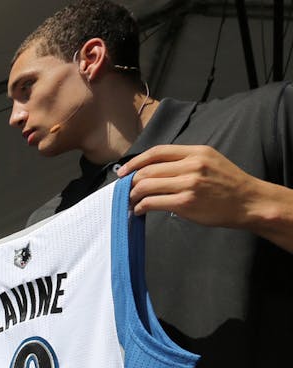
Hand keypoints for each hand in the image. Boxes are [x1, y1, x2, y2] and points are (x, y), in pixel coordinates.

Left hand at [119, 144, 268, 227]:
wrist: (248, 202)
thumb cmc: (228, 184)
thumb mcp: (210, 161)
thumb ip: (185, 161)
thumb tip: (154, 169)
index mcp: (196, 152)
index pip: (157, 152)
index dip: (136, 161)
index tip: (124, 171)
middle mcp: (191, 165)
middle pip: (148, 170)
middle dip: (131, 181)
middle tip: (124, 190)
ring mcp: (188, 184)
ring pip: (146, 186)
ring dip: (132, 195)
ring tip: (130, 201)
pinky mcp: (185, 203)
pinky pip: (152, 202)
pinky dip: (140, 207)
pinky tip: (139, 210)